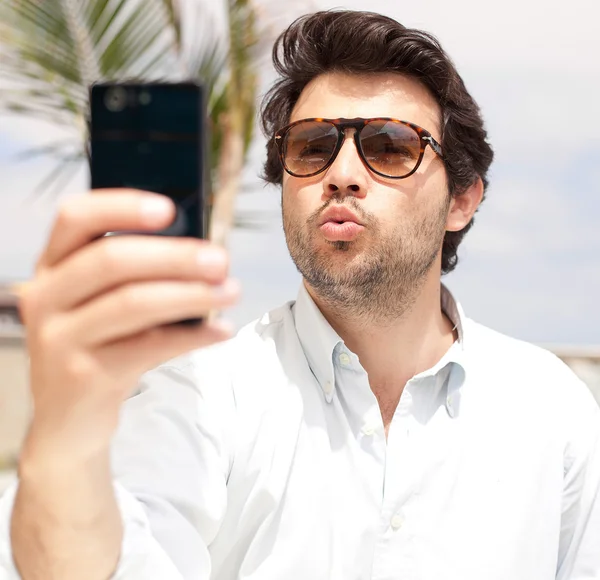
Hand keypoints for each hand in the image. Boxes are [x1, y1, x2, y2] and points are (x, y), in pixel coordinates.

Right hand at [18, 189, 239, 459]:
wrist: (70, 418)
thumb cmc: (102, 344)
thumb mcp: (104, 302)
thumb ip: (137, 273)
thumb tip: (202, 253)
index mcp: (53, 265)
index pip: (76, 218)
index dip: (122, 207)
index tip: (170, 208)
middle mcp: (46, 296)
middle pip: (111, 260)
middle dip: (175, 257)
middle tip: (221, 260)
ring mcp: (58, 338)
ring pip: (132, 303)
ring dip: (191, 294)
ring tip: (231, 291)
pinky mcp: (82, 376)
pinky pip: (148, 347)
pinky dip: (192, 337)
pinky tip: (221, 331)